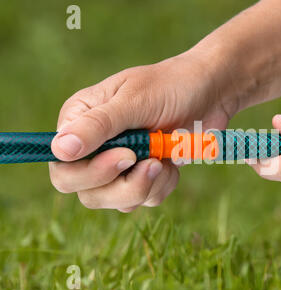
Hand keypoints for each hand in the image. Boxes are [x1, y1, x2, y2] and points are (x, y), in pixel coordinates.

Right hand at [49, 51, 232, 211]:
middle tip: (152, 162)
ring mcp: (120, 166)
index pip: (63, 166)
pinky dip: (162, 186)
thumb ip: (98, 125)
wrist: (210, 94)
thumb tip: (60, 150)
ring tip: (165, 158)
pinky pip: (145, 200)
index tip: (127, 156)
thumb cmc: (171, 86)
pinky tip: (172, 163)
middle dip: (123, 186)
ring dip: (147, 186)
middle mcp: (95, 147)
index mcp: (81, 122)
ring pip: (117, 202)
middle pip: (87, 192)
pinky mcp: (144, 176)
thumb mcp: (134, 100)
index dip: (90, 172)